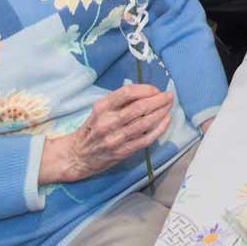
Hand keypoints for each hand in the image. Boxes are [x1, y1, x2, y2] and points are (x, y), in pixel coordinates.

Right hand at [40, 84, 173, 183]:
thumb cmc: (92, 129)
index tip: (155, 89)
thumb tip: (145, 91)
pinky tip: (166, 120)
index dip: (145, 89)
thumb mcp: (100, 110)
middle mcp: (108, 122)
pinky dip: (159, 129)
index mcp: (102, 108)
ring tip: (169, 105)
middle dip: (158, 100)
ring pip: (144, 123)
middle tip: (169, 96)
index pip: (127, 93)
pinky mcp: (122, 152)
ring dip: (161, 112)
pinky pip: (145, 139)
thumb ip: (119, 101)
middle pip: (139, 108)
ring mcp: (115, 138)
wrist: (77, 155)